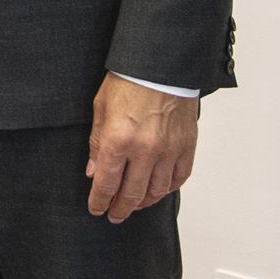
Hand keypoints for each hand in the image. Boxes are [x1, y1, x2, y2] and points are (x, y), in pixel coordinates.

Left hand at [85, 74, 197, 222]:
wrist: (159, 64)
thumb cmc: (128, 80)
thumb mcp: (100, 107)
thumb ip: (96, 142)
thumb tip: (93, 170)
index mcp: (118, 139)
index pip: (106, 183)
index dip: (99, 200)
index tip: (96, 208)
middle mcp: (145, 150)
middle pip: (132, 194)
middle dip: (120, 209)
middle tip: (114, 215)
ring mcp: (168, 150)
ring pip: (157, 191)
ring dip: (143, 202)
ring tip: (134, 204)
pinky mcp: (186, 146)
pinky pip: (179, 178)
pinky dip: (168, 189)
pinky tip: (159, 190)